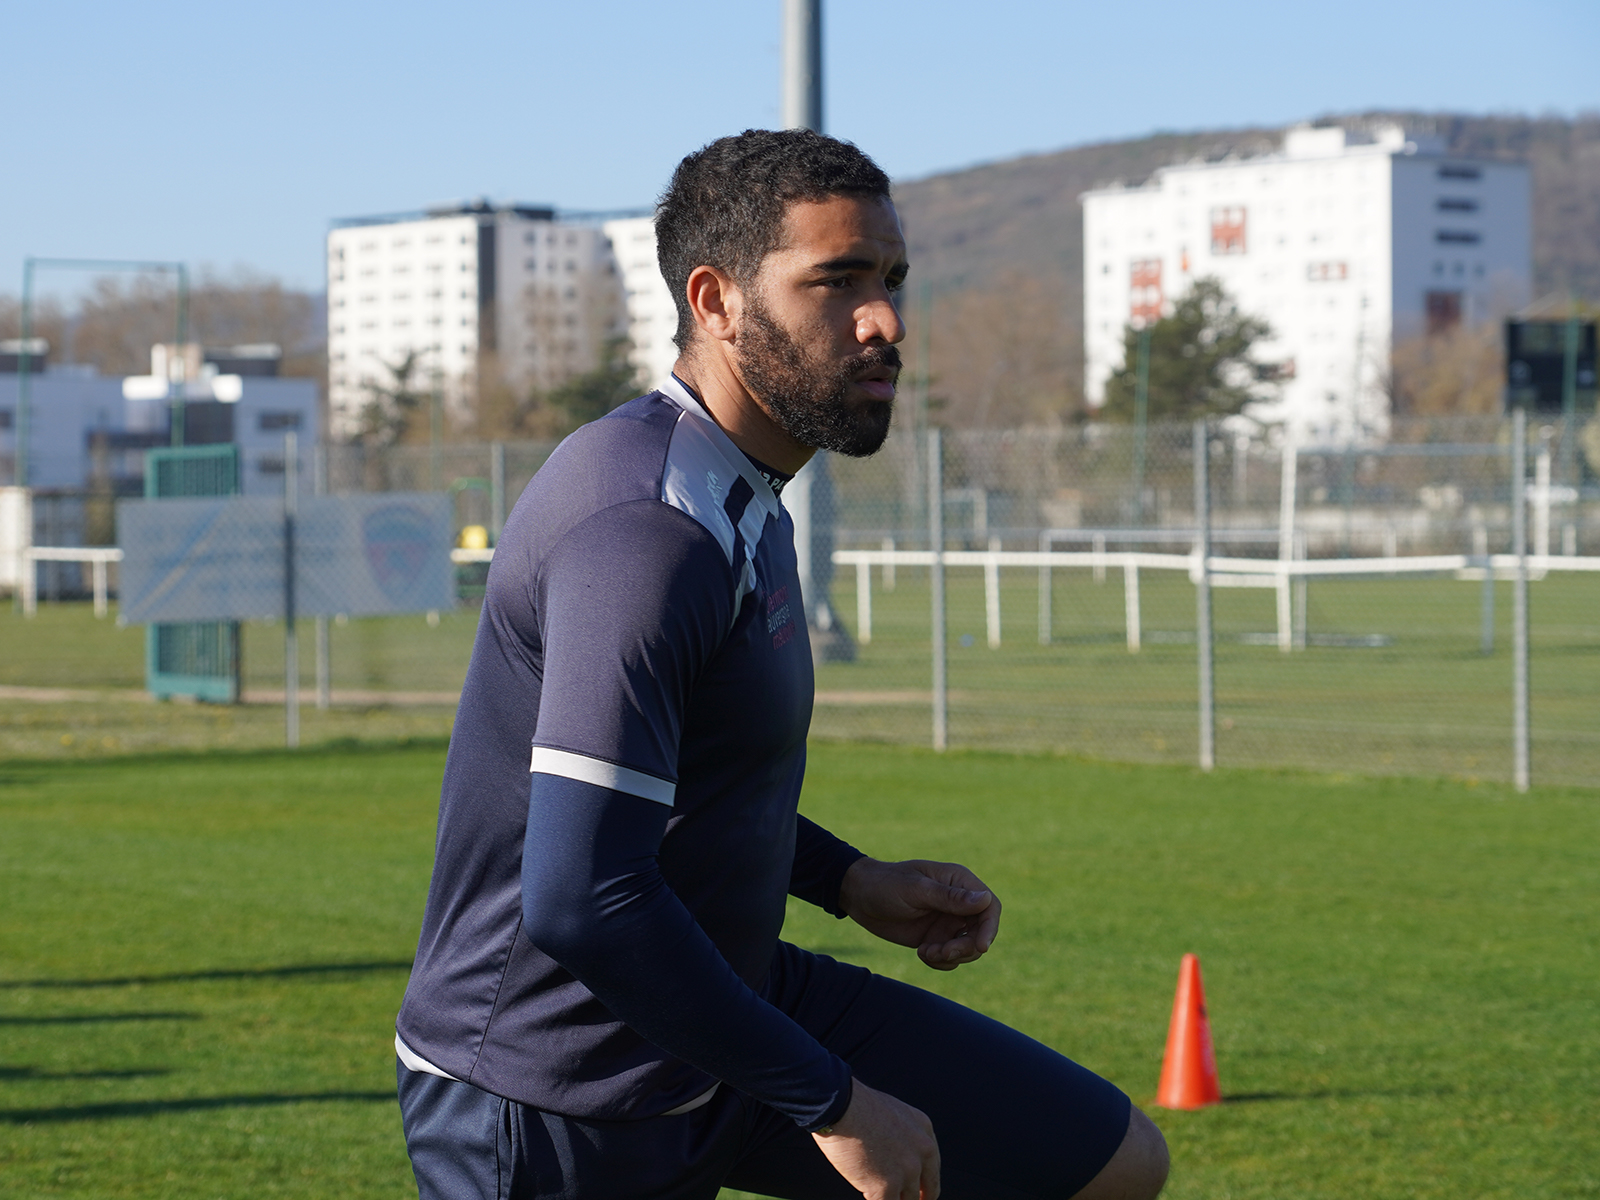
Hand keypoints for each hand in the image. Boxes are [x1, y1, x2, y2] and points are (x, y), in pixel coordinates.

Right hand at [812, 1080, 939, 1199]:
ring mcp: (905, 1171)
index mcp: (924, 1131)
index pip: (932, 1169)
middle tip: (900, 1198)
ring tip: (876, 1192)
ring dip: (891, 1198)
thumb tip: (893, 1155)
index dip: (924, 1185)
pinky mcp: (886, 1187)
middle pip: (925, 1190)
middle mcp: (921, 1153)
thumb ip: (901, 1135)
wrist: (840, 1106)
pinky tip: (868, 1195)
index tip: (919, 1194)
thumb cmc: (855, 1105)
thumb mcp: (893, 1113)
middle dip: (914, 1198)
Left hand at [838, 858, 1000, 969]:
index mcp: (959, 882)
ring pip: (967, 948)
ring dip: (951, 957)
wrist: (858, 896)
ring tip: (926, 953)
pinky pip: (950, 957)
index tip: (979, 947)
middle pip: (981, 932)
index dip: (989, 928)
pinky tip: (922, 954)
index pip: (990, 907)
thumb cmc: (886, 884)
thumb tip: (986, 899)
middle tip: (942, 953)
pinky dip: (940, 962)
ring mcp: (947, 922)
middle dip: (966, 948)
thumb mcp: (916, 890)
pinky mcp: (936, 938)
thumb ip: (949, 898)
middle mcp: (958, 903)